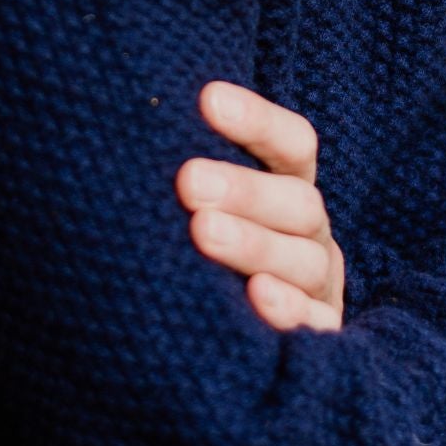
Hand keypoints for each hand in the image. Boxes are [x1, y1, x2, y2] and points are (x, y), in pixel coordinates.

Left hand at [176, 82, 344, 331]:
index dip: (257, 120)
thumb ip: (188, 173)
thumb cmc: (194, 252)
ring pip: (304, 260)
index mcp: (287, 187)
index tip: (208, 99)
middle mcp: (309, 232)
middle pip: (297, 202)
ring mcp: (317, 285)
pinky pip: (314, 323)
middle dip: (243, 190)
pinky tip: (256, 295)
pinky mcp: (318, 334)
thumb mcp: (197, 207)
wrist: (217, 346)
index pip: (291, 143)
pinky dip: (287, 308)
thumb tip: (126, 123)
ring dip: (254, 244)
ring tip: (204, 231)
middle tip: (189, 180)